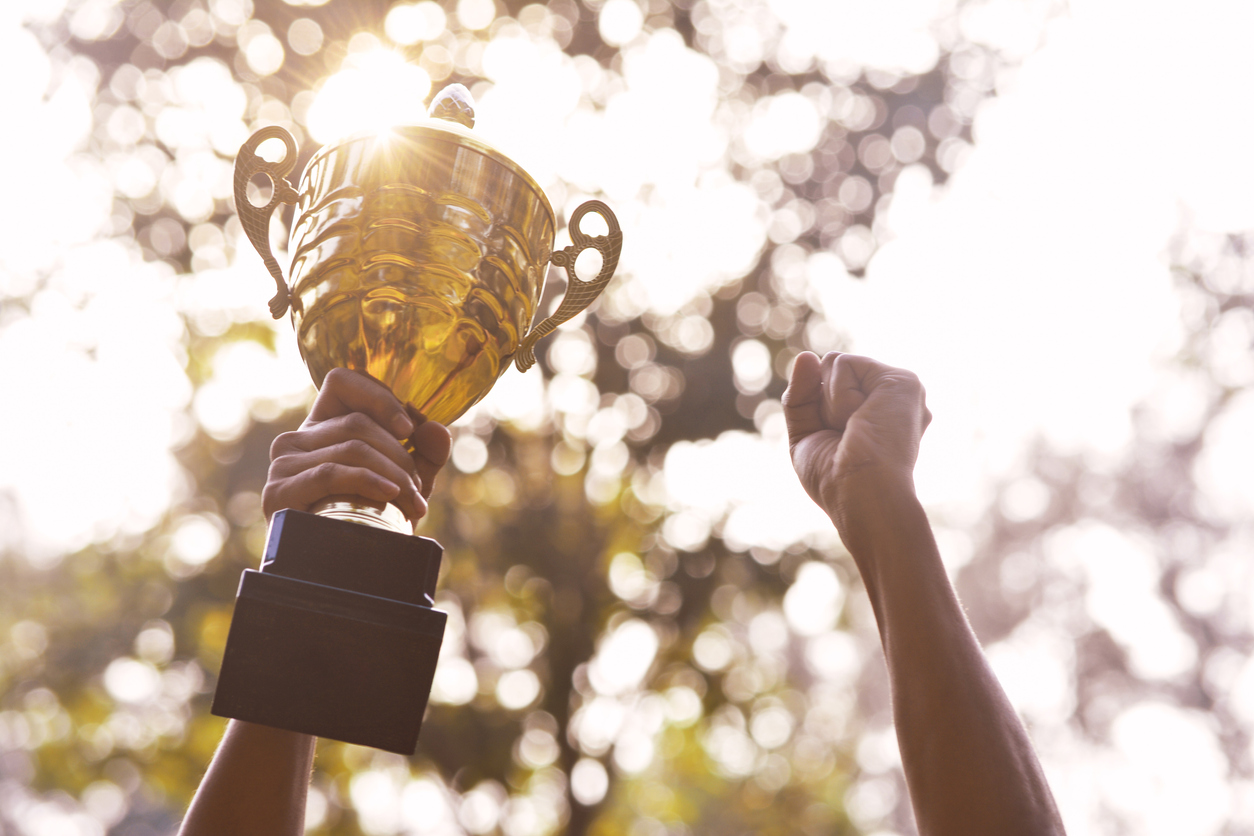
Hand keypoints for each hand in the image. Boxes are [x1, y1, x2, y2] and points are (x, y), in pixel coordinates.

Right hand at [262, 368, 452, 523]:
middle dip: (401, 455)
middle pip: (358, 423)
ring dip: (394, 474)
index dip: (378, 397)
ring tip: (413, 503)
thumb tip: (436, 429)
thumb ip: (424, 455)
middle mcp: (296, 439)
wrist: (337, 572)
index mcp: (321, 427)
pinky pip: (331, 472)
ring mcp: (283, 464)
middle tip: (419, 490)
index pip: (342, 381)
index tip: (408, 428)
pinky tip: (389, 495)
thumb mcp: (403, 483)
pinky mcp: (278, 492)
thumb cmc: (368, 523)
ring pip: (351, 447)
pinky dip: (367, 480)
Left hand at [782, 352, 930, 546]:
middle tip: (846, 437)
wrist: (860, 495)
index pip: (823, 388)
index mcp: (874, 415)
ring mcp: (899, 390)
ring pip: (834, 364)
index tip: (837, 446)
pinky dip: (838, 394)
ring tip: (855, 429)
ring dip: (830, 403)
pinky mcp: (903, 380)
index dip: (815, 414)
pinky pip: (843, 363)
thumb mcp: (806, 433)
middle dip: (820, 405)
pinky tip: (860, 418)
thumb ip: (801, 395)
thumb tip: (806, 355)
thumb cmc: (834, 479)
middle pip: (827, 372)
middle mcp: (890, 401)